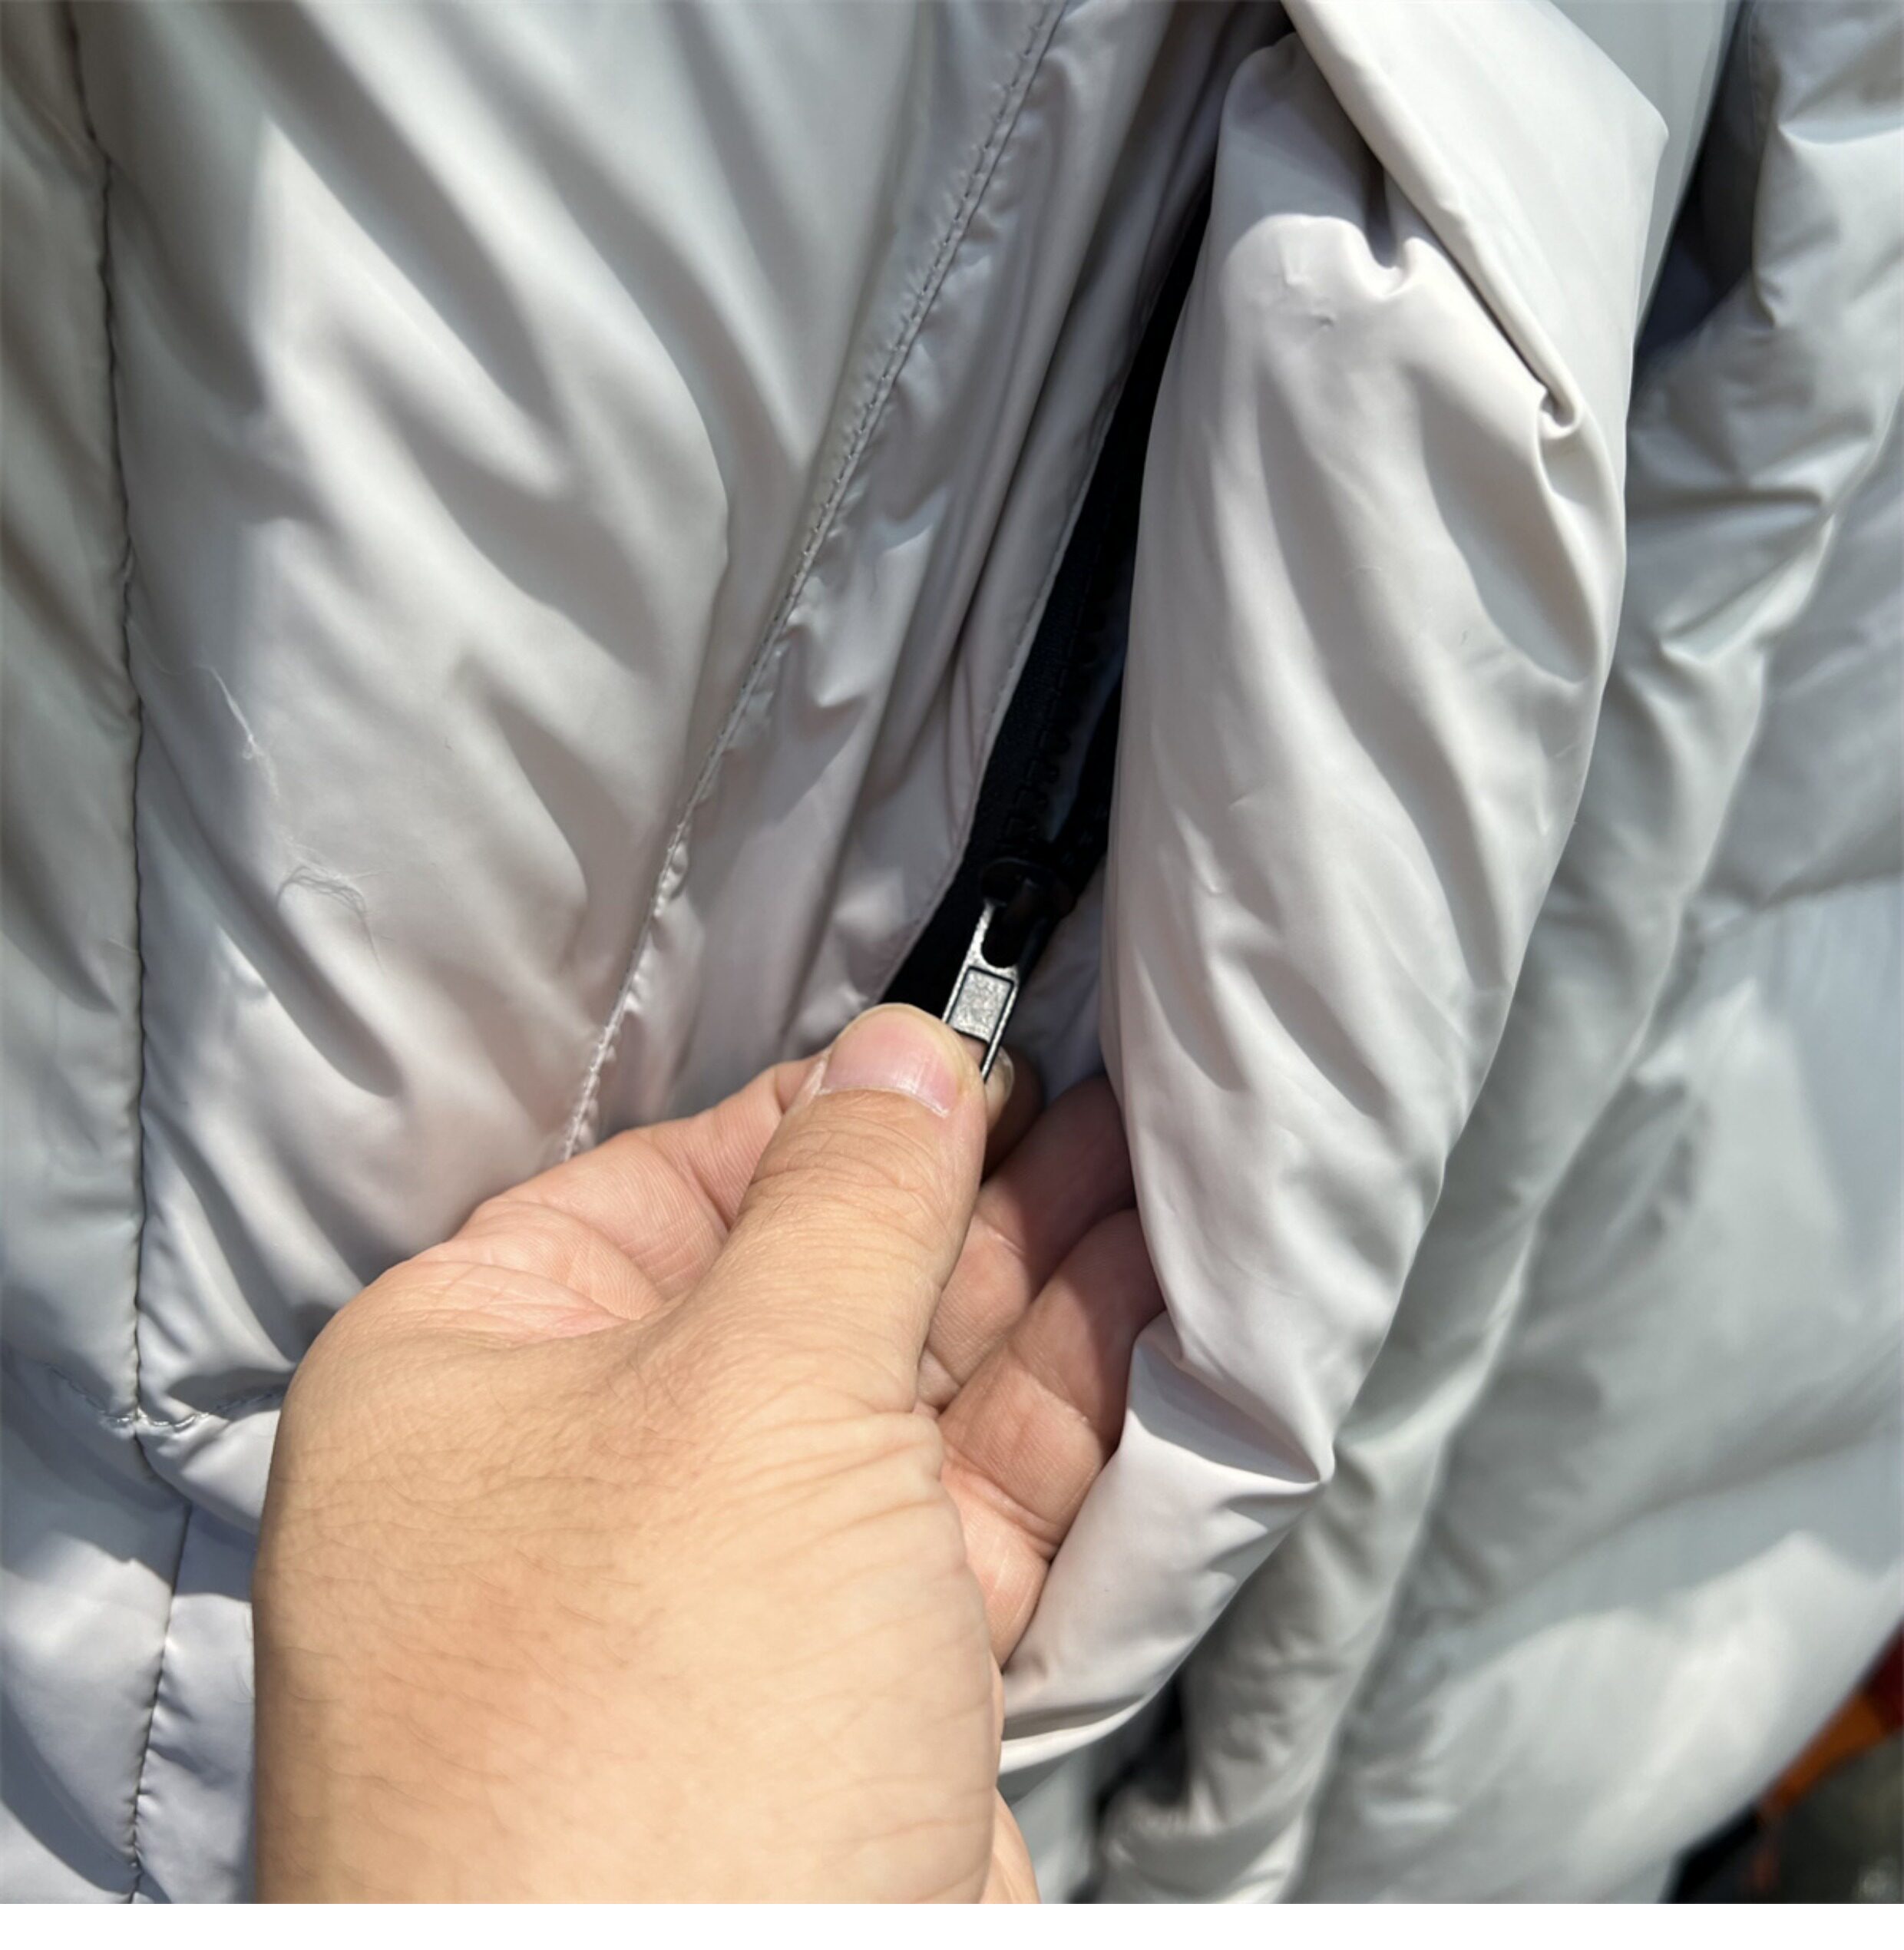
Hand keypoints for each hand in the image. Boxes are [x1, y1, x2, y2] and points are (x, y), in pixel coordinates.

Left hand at [253, 1006, 1157, 1899]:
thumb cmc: (650, 1725)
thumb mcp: (750, 1398)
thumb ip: (848, 1209)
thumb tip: (906, 1053)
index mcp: (479, 1374)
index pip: (681, 1179)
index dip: (839, 1105)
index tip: (978, 1036)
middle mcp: (592, 1476)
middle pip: (808, 1280)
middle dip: (969, 1187)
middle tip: (1108, 1086)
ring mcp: (735, 1590)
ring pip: (908, 1389)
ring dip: (1042, 1281)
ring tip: (1162, 1160)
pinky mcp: (858, 1684)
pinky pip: (970, 1503)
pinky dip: (1066, 1407)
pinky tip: (1149, 1301)